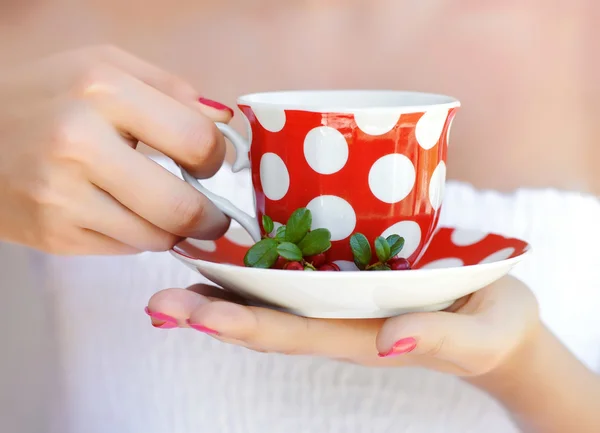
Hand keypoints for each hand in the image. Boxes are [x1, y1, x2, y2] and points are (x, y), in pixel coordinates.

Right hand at [0, 45, 232, 253]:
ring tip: (164, 211)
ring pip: (157, 238)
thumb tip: (225, 124)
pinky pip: (125, 249)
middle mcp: (79, 143)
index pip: (196, 141)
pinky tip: (124, 214)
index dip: (216, 158)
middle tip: (213, 216)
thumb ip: (171, 89)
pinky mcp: (53, 235)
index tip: (211, 164)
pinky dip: (137, 236)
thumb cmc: (48, 97)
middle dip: (210, 218)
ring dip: (173, 230)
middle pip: (181, 207)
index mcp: (102, 90)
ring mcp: (61, 196)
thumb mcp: (105, 67)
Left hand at [146, 275, 539, 376]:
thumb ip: (440, 338)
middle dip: (213, 310)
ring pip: (274, 290)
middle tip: (157, 303)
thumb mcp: (479, 336)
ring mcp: (341, 294)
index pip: (294, 333)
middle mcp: (339, 317)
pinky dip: (262, 254)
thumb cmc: (491, 326)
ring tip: (174, 267)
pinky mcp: (352, 270)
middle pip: (268, 315)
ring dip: (224, 282)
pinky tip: (232, 238)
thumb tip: (388, 340)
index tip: (197, 318)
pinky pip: (300, 263)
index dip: (245, 327)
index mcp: (362, 336)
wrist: (497, 314)